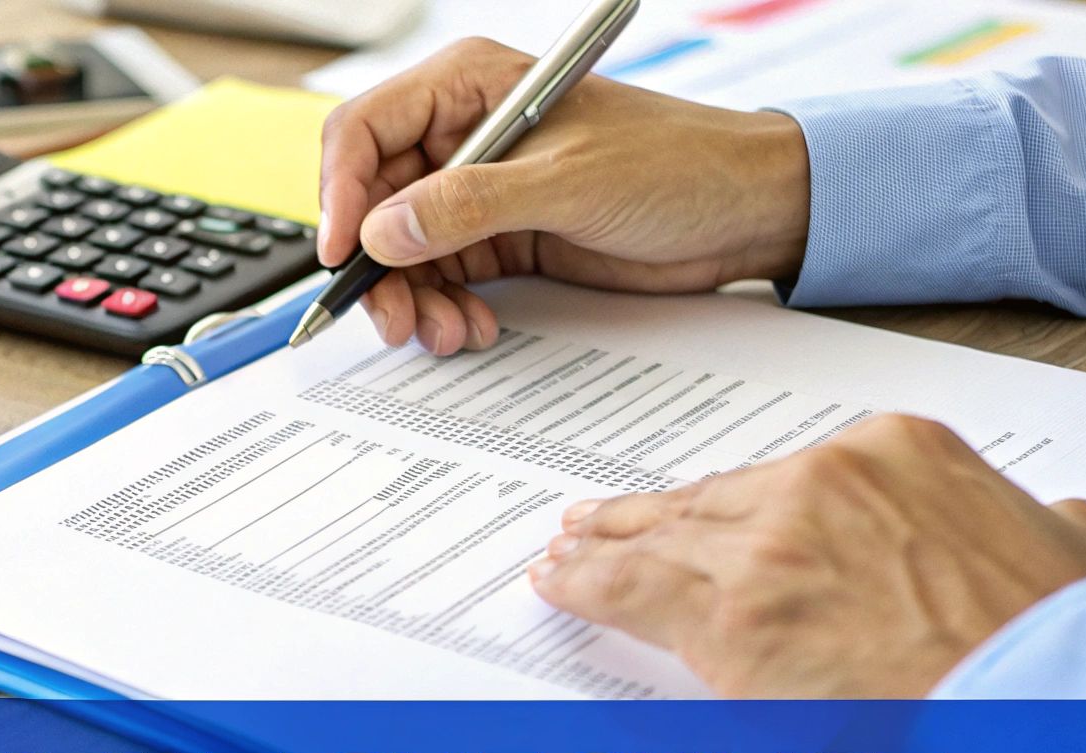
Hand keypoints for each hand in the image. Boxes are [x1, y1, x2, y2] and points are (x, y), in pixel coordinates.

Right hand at [317, 37, 810, 355]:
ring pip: (402, 250)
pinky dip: (444, 310)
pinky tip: (470, 327)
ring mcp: (480, 191)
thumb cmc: (678, 164)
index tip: (342, 253)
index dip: (340, 193)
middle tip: (394, 316)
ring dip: (413, 299)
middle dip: (377, 265)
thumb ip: (467, 205)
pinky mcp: (501, 237)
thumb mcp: (567, 182)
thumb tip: (383, 230)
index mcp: (471, 86)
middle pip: (373, 201)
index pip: (367, 132)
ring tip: (444, 332)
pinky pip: (442, 278)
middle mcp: (464, 136)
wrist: (745, 212)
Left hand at [527, 415, 1085, 697]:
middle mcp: (816, 485)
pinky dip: (586, 584)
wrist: (1036, 694)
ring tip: (565, 548)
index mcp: (890, 453)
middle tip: (598, 518)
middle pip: (711, 500)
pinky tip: (558, 582)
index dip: (737, 503)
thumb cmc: (1050, 634)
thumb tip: (1050, 520)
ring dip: (606, 545)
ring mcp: (766, 544)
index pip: (786, 478)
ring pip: (662, 539)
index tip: (712, 512)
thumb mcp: (1061, 543)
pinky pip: (631, 591)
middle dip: (651, 515)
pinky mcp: (729, 616)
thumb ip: (1028, 520)